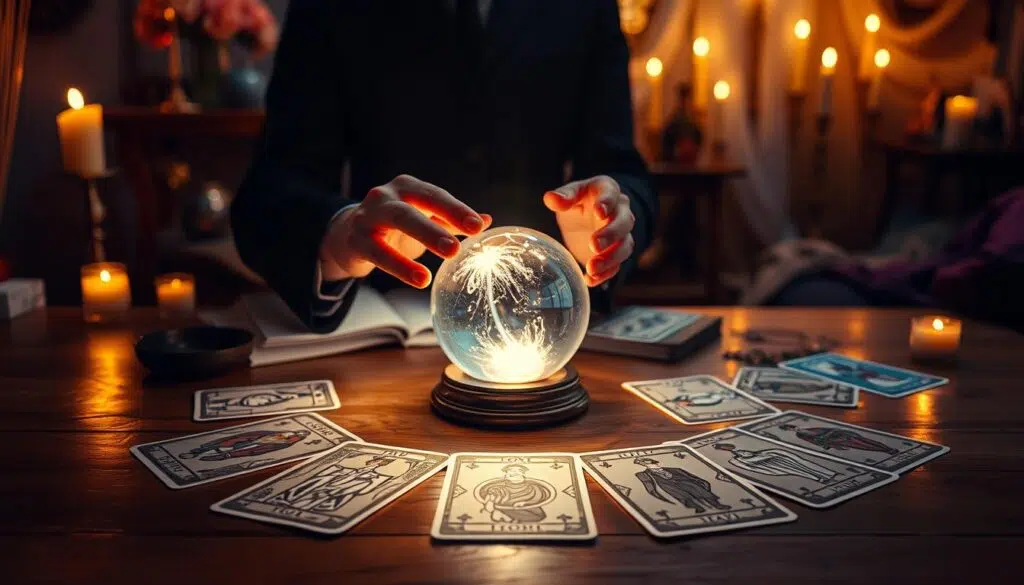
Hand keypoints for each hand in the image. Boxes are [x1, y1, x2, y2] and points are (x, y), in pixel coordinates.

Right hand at [319, 174, 490, 287]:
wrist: (347, 235)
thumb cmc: (393, 226)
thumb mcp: (422, 218)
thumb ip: (451, 220)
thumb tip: (487, 220)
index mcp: (407, 188)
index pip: (436, 196)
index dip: (457, 210)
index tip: (478, 225)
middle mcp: (386, 196)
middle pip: (415, 207)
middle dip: (440, 225)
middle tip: (460, 244)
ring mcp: (368, 216)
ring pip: (398, 222)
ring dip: (424, 239)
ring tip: (448, 257)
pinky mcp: (356, 240)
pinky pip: (379, 253)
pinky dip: (401, 266)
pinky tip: (421, 279)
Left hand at [544, 175, 634, 286]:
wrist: (584, 218)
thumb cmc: (578, 201)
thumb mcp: (569, 195)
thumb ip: (563, 196)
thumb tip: (550, 198)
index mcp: (608, 190)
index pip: (611, 193)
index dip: (607, 202)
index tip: (599, 212)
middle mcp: (620, 211)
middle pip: (624, 222)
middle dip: (610, 235)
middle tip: (594, 245)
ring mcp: (622, 234)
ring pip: (625, 246)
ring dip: (610, 259)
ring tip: (591, 268)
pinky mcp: (616, 253)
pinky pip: (617, 265)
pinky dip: (605, 274)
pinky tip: (590, 280)